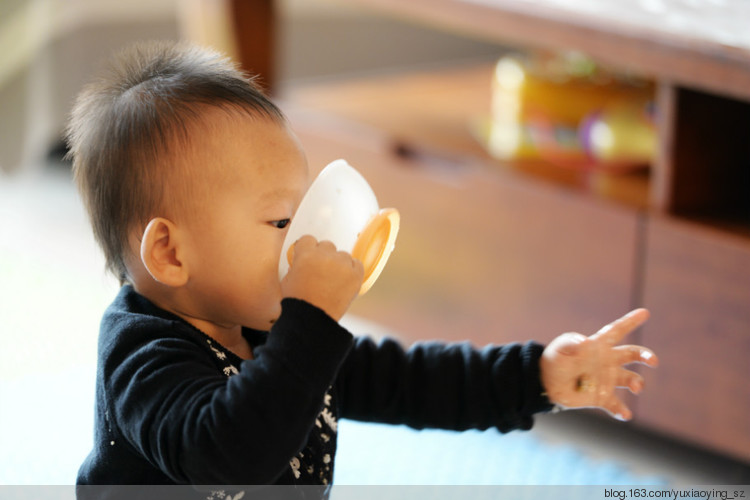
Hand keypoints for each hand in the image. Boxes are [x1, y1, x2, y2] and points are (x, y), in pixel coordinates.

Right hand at [280, 235, 363, 321]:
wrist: (312, 319)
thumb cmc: (298, 302)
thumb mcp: (288, 279)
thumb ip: (296, 266)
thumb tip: (301, 264)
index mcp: (305, 254)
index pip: (309, 239)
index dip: (308, 249)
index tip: (310, 257)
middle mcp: (325, 255)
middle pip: (327, 245)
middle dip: (324, 256)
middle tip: (322, 271)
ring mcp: (342, 264)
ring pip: (343, 255)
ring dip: (339, 264)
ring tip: (333, 280)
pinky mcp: (355, 275)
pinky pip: (357, 264)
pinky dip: (353, 270)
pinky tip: (345, 280)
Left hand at [539, 308, 657, 420]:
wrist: (547, 381)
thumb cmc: (556, 359)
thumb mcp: (560, 348)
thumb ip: (571, 343)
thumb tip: (585, 342)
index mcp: (599, 345)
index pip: (617, 330)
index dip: (630, 321)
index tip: (644, 312)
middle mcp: (608, 361)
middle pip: (632, 355)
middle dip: (645, 356)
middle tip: (653, 361)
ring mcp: (607, 379)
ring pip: (630, 380)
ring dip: (636, 383)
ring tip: (634, 387)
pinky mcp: (601, 397)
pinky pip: (615, 405)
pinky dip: (621, 411)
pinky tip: (625, 415)